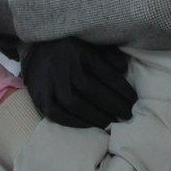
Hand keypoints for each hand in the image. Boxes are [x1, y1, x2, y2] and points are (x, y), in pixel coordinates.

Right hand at [21, 39, 137, 128]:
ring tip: (111, 122)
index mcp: (80, 53)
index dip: (122, 89)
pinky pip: (58, 114)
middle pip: (92, 90)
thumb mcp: (91, 46)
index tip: (134, 100)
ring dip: (96, 116)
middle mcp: (64, 67)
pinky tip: (89, 124)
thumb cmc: (72, 50)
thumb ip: (109, 56)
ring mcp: (50, 83)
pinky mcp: (41, 97)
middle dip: (113, 105)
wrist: (36, 52)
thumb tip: (124, 70)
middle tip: (127, 114)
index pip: (105, 74)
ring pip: (75, 104)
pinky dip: (75, 122)